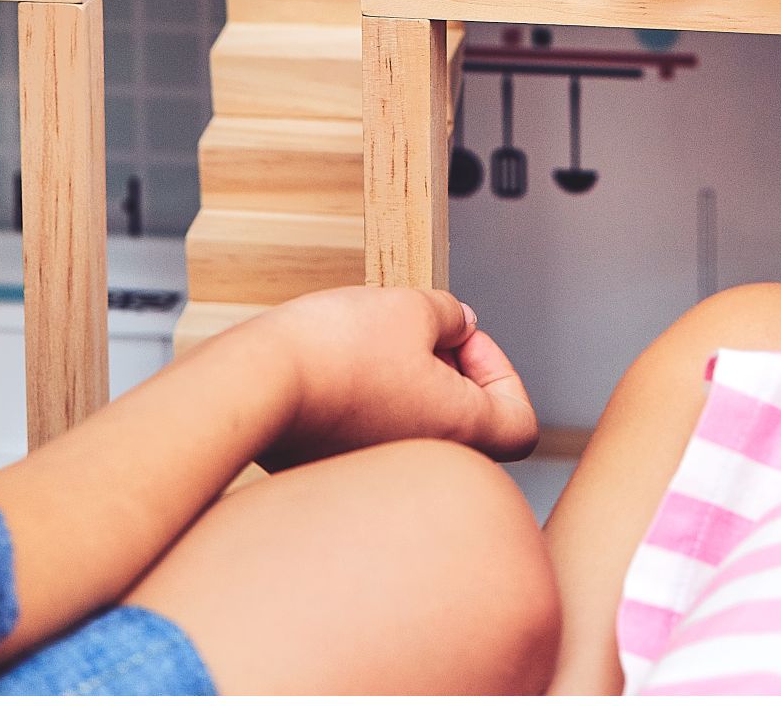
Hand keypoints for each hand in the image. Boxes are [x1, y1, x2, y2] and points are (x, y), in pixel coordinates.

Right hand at [256, 286, 538, 466]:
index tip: (460, 337)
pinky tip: (343, 369)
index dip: (500, 369)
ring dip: (410, 385)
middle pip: (467, 424)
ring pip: (418, 429)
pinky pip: (375, 438)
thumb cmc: (339, 348)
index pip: (519, 421)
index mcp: (460, 431)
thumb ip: (449, 315)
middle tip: (417, 333)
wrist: (261, 382)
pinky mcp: (341, 472)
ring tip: (374, 343)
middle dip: (450, 370)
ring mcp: (382, 474)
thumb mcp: (411, 306)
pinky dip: (371, 404)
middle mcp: (427, 464)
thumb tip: (457, 324)